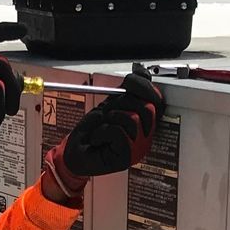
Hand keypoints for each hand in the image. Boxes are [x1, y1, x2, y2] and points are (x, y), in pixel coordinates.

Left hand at [44, 68, 164, 200]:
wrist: (74, 153)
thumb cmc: (90, 131)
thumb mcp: (110, 104)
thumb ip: (127, 90)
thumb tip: (142, 71)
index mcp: (144, 122)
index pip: (156, 99)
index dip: (144, 86)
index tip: (129, 82)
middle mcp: (145, 135)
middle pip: (147, 107)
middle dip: (123, 103)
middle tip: (109, 114)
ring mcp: (138, 148)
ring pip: (132, 119)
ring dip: (110, 119)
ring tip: (102, 129)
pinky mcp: (128, 157)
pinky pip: (119, 132)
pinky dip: (102, 132)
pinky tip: (98, 139)